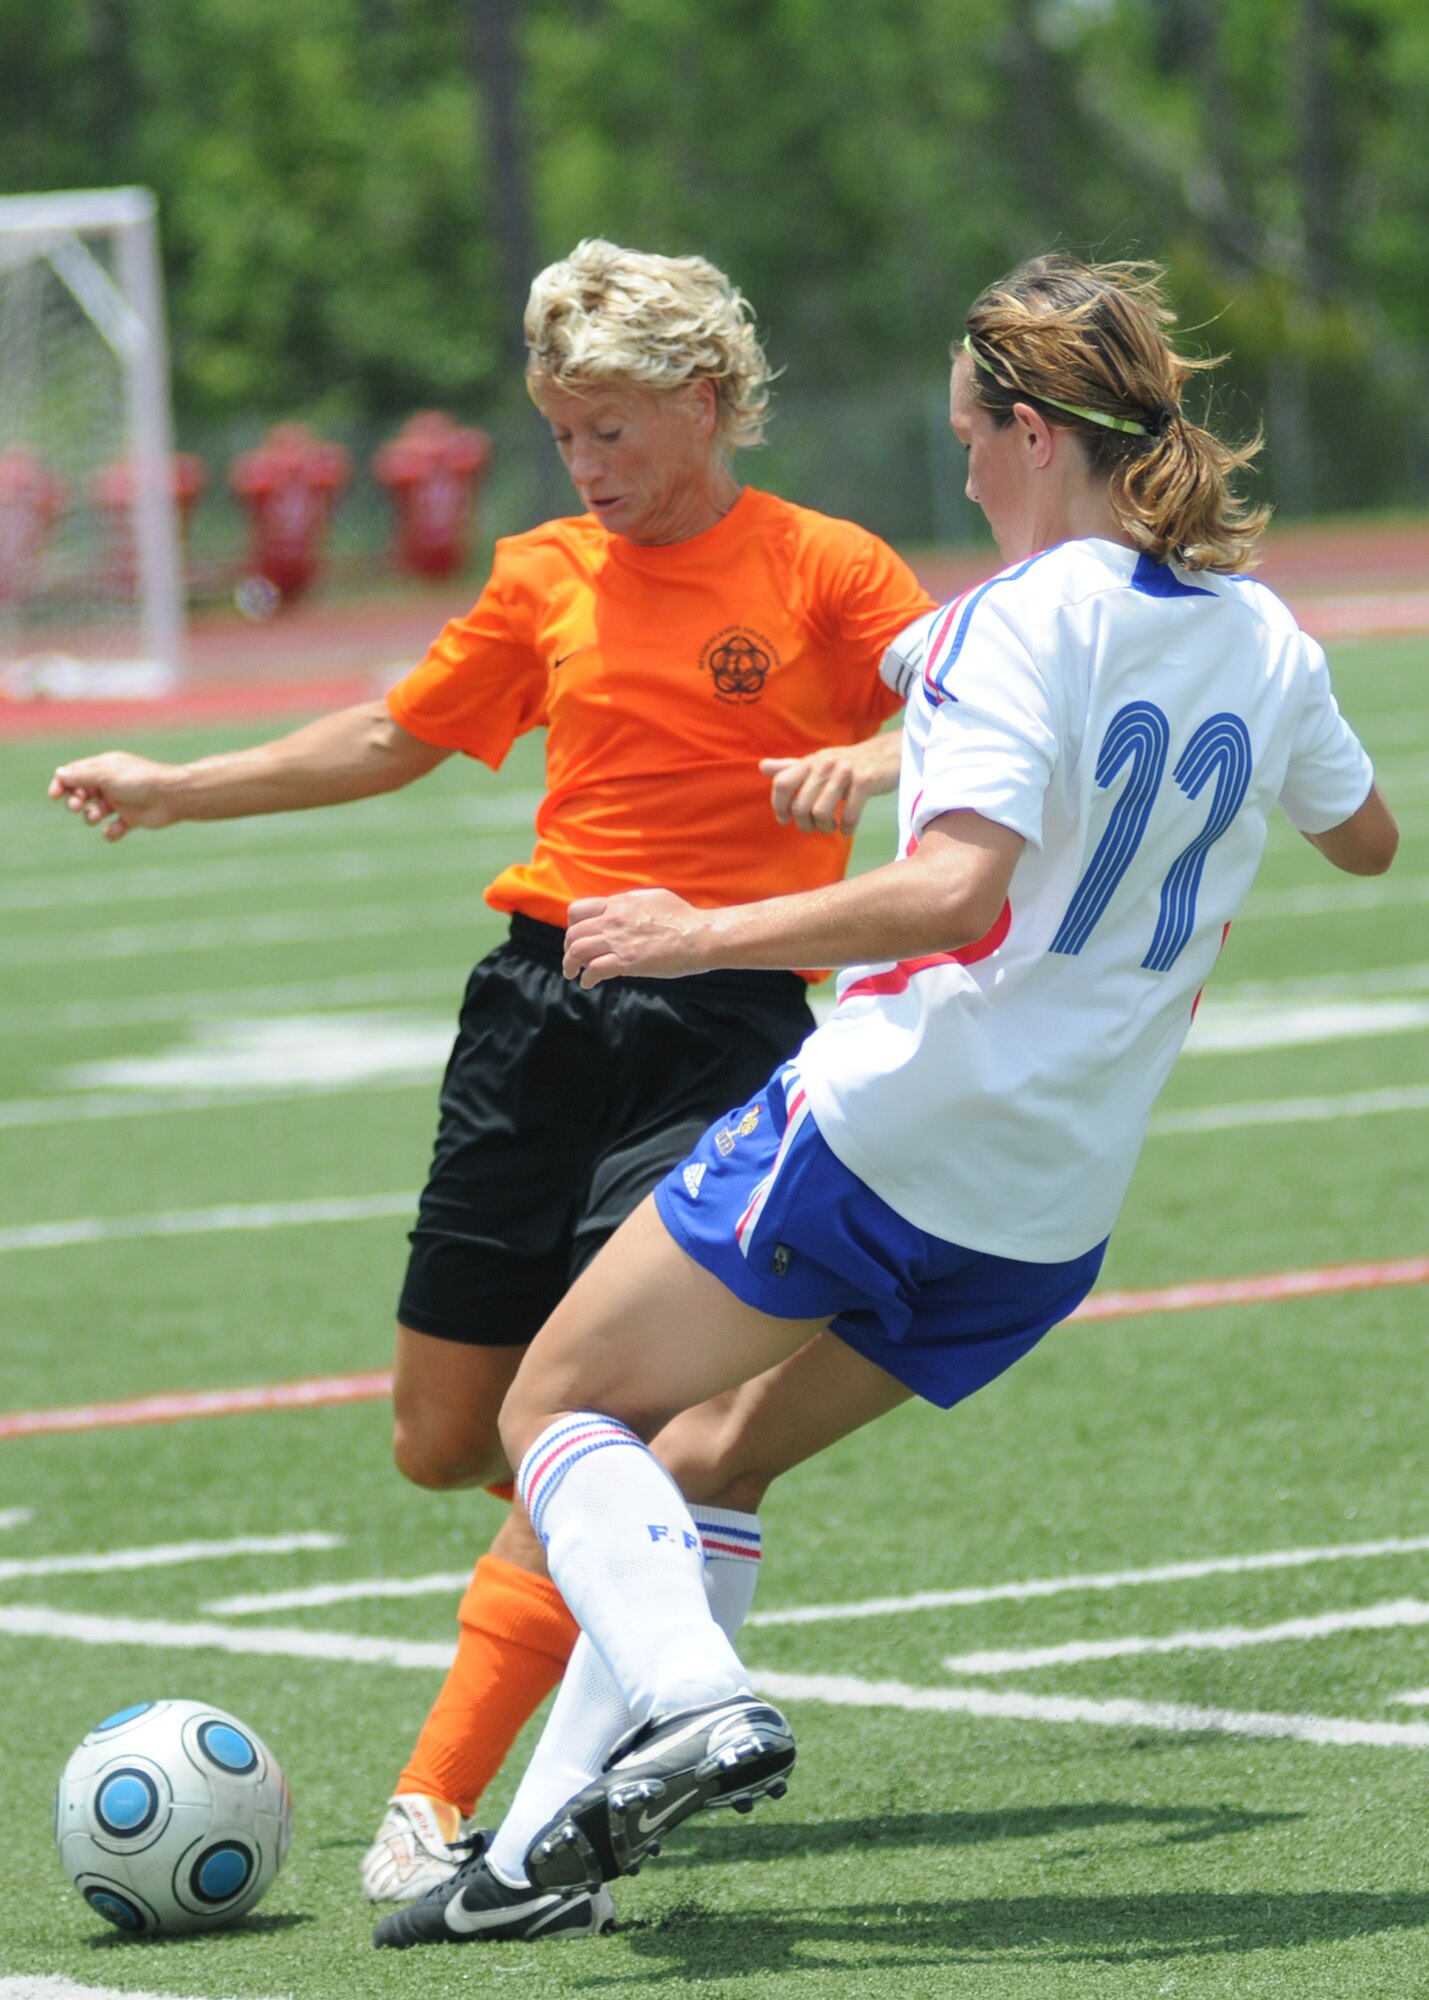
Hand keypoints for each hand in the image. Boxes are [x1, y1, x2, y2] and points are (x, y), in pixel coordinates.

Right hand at [47, 752, 182, 840]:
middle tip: (77, 807)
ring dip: (91, 816)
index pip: (76, 774)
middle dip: (75, 801)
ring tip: (97, 815)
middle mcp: (111, 784)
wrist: (172, 796)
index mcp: (105, 768)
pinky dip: (111, 832)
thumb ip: (82, 776)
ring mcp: (121, 802)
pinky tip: (115, 830)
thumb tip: (59, 774)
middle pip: (82, 794)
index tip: (54, 795)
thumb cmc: (140, 780)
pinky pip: (113, 829)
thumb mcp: (106, 775)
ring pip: (95, 812)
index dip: (62, 784)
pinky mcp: (131, 819)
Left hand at [564, 889, 712, 988]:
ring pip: (577, 951)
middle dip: (568, 948)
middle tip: (572, 959)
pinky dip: (587, 978)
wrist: (699, 936)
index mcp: (618, 904)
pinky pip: (594, 970)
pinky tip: (588, 983)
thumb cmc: (683, 918)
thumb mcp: (653, 898)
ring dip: (570, 965)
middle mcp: (612, 920)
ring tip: (572, 974)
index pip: (578, 910)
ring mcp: (618, 941)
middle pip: (573, 933)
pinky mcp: (626, 962)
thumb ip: (631, 904)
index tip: (576, 935)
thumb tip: (623, 907)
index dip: (572, 925)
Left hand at [760, 731, 899, 833]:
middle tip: (814, 827)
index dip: (779, 805)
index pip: (782, 783)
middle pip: (800, 805)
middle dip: (805, 824)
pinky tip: (847, 828)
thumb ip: (791, 768)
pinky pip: (849, 814)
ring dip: (824, 827)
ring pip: (821, 812)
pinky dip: (846, 827)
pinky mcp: (866, 782)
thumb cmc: (849, 763)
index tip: (784, 819)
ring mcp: (846, 773)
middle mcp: (825, 765)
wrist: (889, 754)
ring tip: (830, 826)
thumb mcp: (819, 762)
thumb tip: (762, 766)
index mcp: (811, 762)